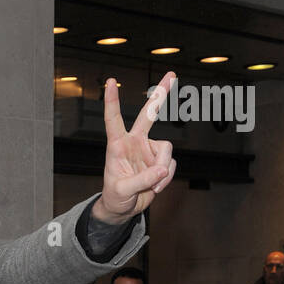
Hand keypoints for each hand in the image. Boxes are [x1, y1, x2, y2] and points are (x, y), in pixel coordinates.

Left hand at [92, 71, 176, 223]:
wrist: (124, 208)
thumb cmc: (115, 197)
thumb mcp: (123, 191)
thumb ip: (142, 180)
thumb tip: (162, 169)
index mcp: (118, 145)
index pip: (114, 120)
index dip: (112, 101)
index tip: (110, 82)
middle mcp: (134, 142)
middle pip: (149, 113)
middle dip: (161, 94)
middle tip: (172, 74)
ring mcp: (149, 150)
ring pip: (167, 151)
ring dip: (163, 171)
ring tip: (153, 185)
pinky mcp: (160, 160)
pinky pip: (171, 165)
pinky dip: (167, 178)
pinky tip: (156, 186)